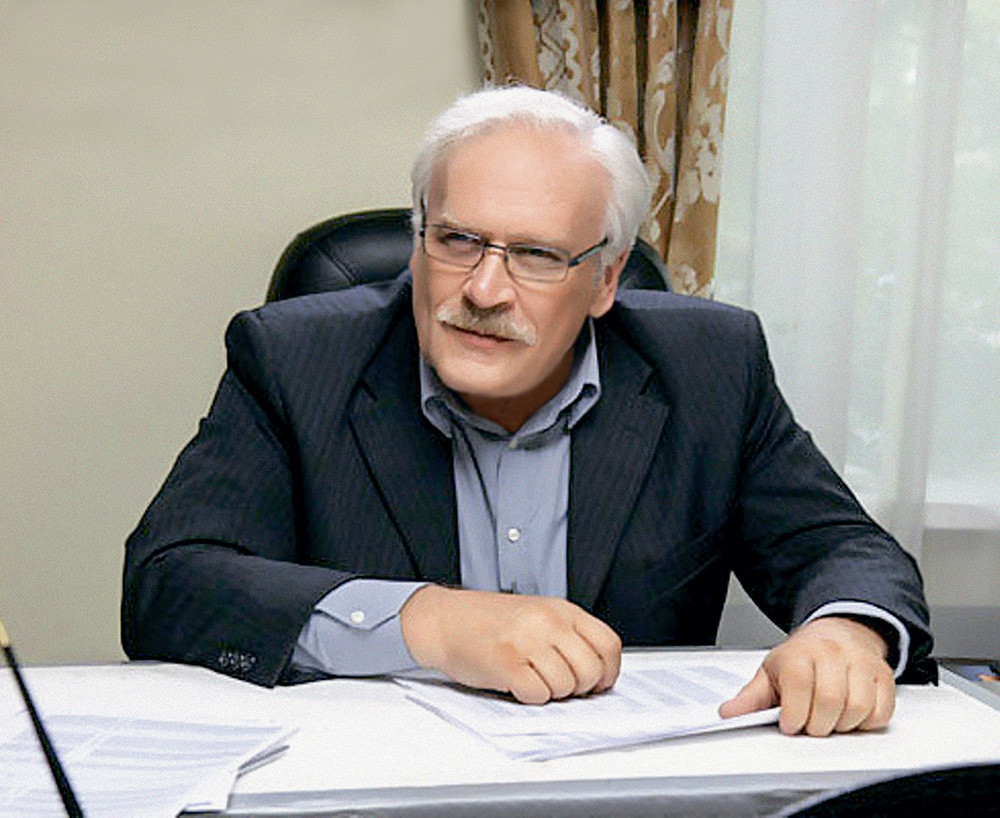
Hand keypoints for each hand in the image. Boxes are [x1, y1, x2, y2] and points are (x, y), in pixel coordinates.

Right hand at [400, 585, 621, 703]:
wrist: (444, 620)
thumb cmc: (487, 620)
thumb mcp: (536, 613)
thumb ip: (567, 634)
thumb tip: (596, 670)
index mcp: (560, 609)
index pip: (608, 644)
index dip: (609, 671)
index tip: (599, 682)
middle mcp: (547, 621)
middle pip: (591, 670)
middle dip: (580, 688)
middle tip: (562, 686)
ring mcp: (527, 641)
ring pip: (566, 686)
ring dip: (552, 693)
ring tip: (533, 680)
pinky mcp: (506, 663)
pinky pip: (538, 695)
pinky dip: (531, 697)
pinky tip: (517, 684)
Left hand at [718, 616, 894, 735]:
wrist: (836, 633)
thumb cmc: (801, 658)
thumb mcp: (770, 673)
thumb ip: (750, 697)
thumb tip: (729, 714)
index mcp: (800, 653)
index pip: (799, 685)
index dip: (794, 714)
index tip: (789, 724)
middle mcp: (832, 653)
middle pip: (830, 701)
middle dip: (817, 725)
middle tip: (810, 724)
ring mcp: (861, 663)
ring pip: (857, 708)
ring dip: (842, 726)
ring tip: (829, 720)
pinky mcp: (884, 676)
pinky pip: (881, 712)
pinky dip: (866, 723)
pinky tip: (850, 716)